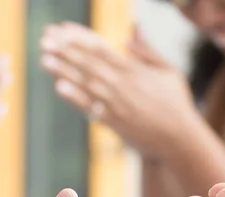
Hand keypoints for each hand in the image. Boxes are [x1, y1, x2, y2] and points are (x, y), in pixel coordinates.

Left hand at [40, 23, 199, 159]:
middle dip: (65, 50)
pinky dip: (76, 98)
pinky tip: (60, 88)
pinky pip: (92, 109)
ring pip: (86, 84)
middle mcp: (124, 85)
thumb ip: (147, 52)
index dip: (79, 37)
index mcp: (135, 70)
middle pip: (89, 63)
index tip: (61, 28)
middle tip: (44, 39)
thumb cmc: (178, 105)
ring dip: (64, 71)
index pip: (100, 48)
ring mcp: (118, 104)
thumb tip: (128, 34)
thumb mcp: (169, 72)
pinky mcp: (116, 123)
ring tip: (44, 59)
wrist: (181, 139)